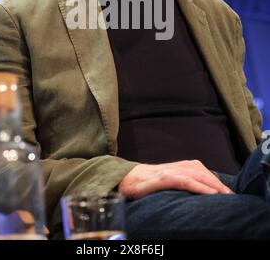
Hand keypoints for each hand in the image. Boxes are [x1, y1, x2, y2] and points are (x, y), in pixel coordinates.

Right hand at [118, 160, 233, 198]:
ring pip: (200, 176)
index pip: (206, 173)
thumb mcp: (172, 179)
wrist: (129, 179)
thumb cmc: (151, 182)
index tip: (230, 193)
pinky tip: (209, 194)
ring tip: (226, 196)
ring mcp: (173, 171)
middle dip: (220, 185)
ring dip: (214, 186)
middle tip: (232, 197)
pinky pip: (187, 182)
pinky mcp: (166, 178)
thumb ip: (186, 181)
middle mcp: (181, 166)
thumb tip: (202, 190)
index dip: (218, 182)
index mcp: (184, 165)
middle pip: (206, 174)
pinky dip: (200, 187)